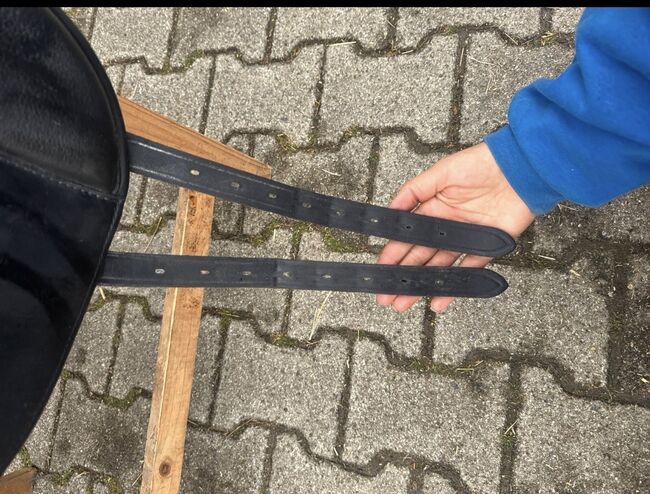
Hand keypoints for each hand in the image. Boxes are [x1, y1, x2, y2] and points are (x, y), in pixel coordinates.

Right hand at [376, 142, 534, 312]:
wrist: (520, 168)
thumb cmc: (480, 164)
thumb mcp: (441, 173)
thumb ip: (414, 191)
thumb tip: (391, 209)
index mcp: (433, 209)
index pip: (408, 237)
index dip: (393, 253)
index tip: (380, 269)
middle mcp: (447, 227)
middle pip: (419, 257)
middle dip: (402, 277)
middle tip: (386, 295)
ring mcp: (466, 239)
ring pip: (439, 268)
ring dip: (422, 286)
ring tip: (404, 303)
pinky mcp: (488, 248)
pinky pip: (469, 271)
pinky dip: (455, 287)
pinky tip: (438, 301)